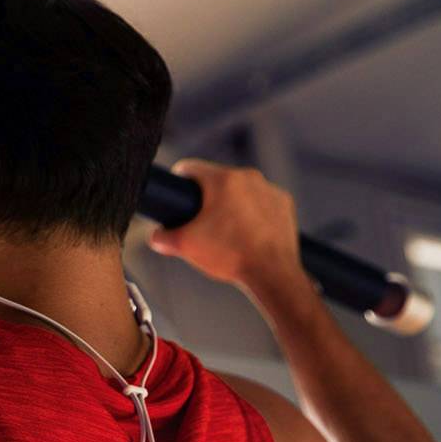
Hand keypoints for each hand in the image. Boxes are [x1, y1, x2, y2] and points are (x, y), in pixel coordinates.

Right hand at [147, 158, 305, 293]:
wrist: (272, 273)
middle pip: (216, 180)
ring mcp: (269, 189)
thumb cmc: (230, 256)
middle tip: (202, 223)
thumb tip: (156, 236)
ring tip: (226, 232)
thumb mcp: (184, 245)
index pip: (189, 168)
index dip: (178, 182)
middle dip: (207, 198)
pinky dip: (253, 213)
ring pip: (240, 190)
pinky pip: (261, 201)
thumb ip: (161, 237)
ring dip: (231, 204)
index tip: (178, 197)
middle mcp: (248, 177)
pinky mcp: (284, 203)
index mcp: (222, 180)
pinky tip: (248, 233)